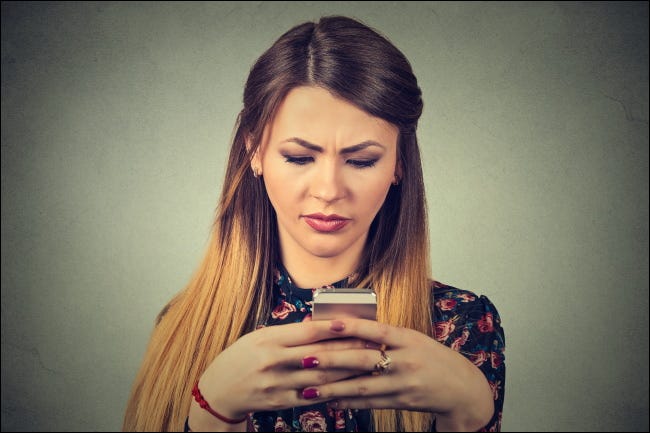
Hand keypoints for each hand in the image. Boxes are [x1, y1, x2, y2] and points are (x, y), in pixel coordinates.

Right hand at [188, 319, 371, 430]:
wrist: (218, 391)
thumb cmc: (242, 358)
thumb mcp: (259, 337)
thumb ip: (289, 333)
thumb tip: (320, 323)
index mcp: (268, 339)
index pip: (306, 332)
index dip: (332, 328)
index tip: (355, 323)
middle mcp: (273, 361)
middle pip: (319, 356)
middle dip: (350, 351)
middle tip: (374, 347)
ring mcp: (277, 384)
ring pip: (320, 379)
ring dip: (348, 373)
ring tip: (369, 366)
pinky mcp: (280, 402)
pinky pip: (312, 398)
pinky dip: (333, 392)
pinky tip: (350, 387)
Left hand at [295, 318, 494, 430]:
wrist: (461, 388)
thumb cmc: (431, 357)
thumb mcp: (414, 339)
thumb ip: (386, 336)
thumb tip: (348, 328)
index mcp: (408, 338)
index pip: (377, 329)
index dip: (352, 326)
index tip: (328, 324)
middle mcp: (406, 360)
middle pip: (363, 359)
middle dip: (331, 360)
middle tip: (305, 360)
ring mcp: (403, 384)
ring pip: (362, 386)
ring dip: (333, 388)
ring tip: (309, 389)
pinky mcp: (402, 402)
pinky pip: (370, 402)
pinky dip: (348, 401)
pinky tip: (330, 400)